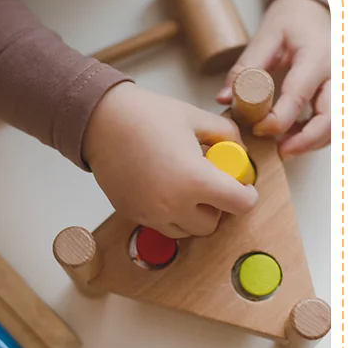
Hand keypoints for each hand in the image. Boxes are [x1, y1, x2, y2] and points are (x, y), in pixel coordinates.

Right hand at [82, 82, 257, 238]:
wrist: (102, 122)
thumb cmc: (147, 116)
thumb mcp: (196, 118)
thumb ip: (227, 136)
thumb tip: (240, 153)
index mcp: (195, 180)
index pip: (239, 205)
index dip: (246, 195)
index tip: (243, 187)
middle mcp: (174, 205)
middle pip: (211, 225)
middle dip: (218, 208)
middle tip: (212, 187)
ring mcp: (151, 214)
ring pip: (186, 231)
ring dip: (193, 215)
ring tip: (186, 189)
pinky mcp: (134, 215)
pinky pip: (162, 225)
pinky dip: (170, 213)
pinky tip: (164, 188)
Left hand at [216, 0, 330, 159]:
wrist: (313, 13)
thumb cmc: (291, 24)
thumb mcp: (265, 37)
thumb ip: (245, 68)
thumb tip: (224, 98)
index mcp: (316, 56)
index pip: (299, 95)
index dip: (278, 119)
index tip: (258, 129)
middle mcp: (338, 73)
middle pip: (330, 118)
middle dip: (305, 141)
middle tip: (280, 152)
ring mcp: (344, 86)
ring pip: (336, 126)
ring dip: (311, 142)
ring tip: (284, 147)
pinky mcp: (341, 97)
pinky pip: (334, 125)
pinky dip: (315, 137)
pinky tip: (294, 138)